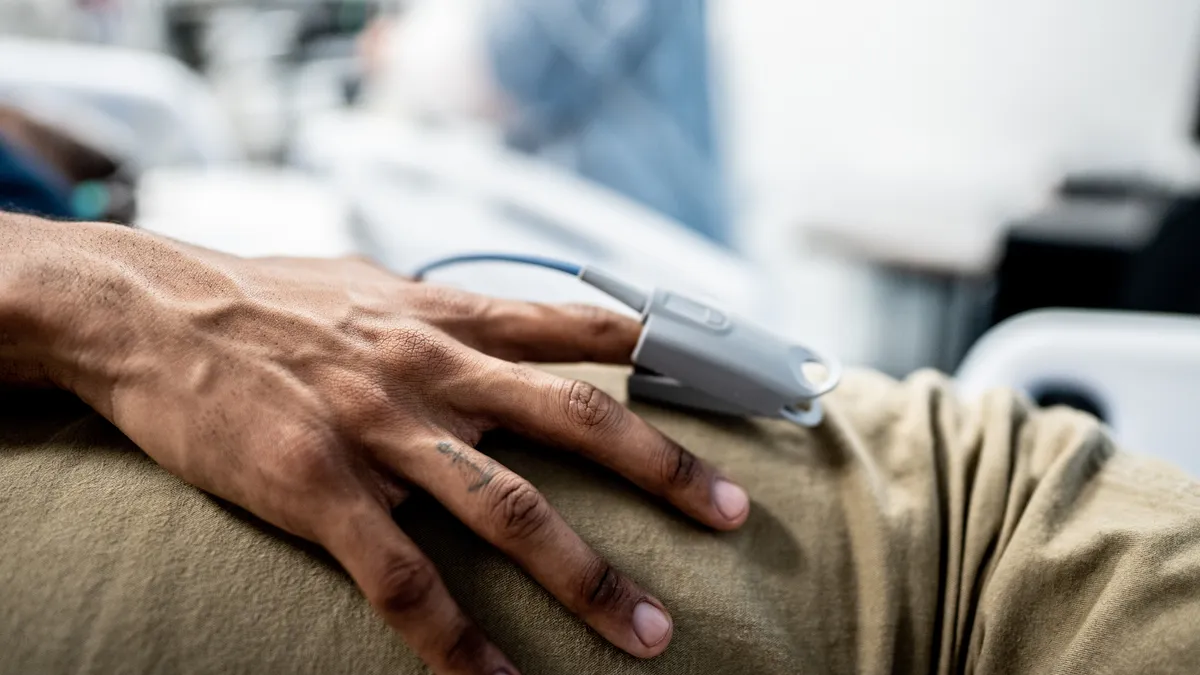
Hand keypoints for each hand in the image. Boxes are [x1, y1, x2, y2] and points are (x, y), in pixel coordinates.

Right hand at [10, 222, 751, 673]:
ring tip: (645, 631)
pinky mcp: (317, 487)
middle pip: (577, 420)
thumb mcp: (375, 283)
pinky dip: (455, 638)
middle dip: (663, 469)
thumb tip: (508, 322)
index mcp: (447, 314)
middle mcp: (432, 369)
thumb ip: (448, 311)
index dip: (664, 351)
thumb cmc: (269, 298)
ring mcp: (380, 431)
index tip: (730, 375)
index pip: (580, 326)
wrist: (151, 309)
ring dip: (586, 577)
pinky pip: (403, 579)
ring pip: (510, 511)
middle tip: (729, 515)